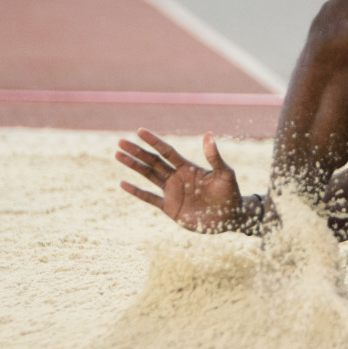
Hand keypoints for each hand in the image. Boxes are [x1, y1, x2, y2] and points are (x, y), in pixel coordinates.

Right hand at [115, 130, 247, 232]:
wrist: (229, 217)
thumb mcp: (224, 173)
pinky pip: (149, 198)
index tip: (139, 131)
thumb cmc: (229, 193)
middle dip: (137, 152)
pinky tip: (123, 183)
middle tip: (120, 142)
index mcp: (188, 167)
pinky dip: (136, 192)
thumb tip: (208, 134)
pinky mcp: (169, 208)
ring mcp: (172, 192)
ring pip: (148, 176)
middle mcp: (177, 177)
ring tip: (118, 155)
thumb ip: (214, 156)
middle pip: (153, 161)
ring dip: (133, 166)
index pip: (167, 151)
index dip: (153, 141)